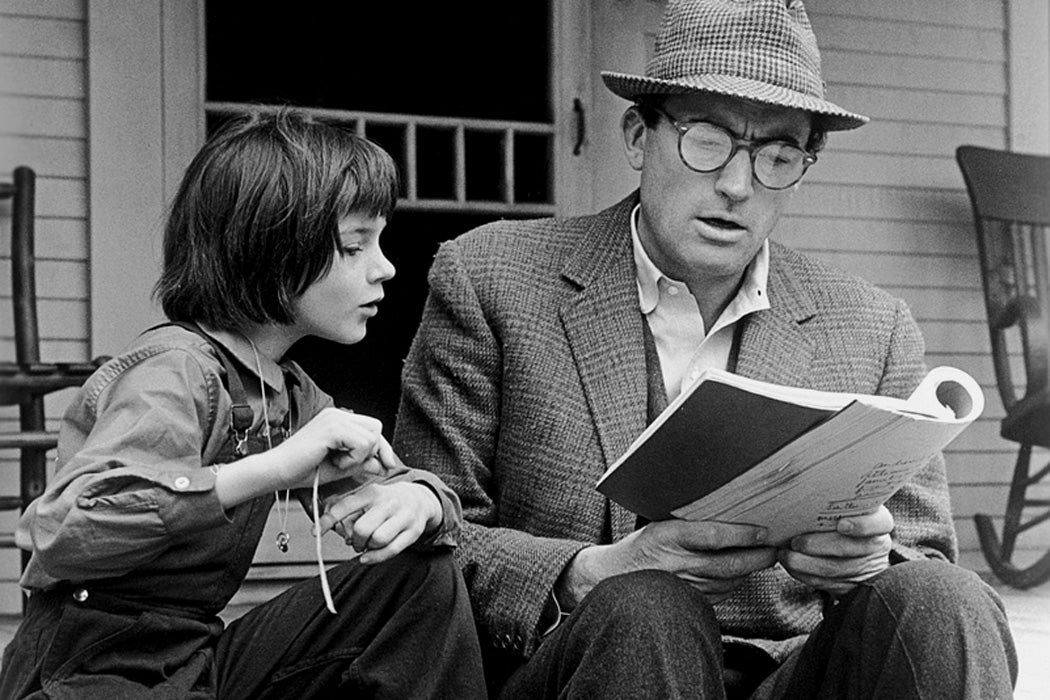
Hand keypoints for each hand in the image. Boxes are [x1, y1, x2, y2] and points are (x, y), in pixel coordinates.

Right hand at [271, 407, 390, 488]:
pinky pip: (362, 443)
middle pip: (376, 428)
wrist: (277, 472)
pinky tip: (335, 462)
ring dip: (359, 457)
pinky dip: (353, 459)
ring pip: (372, 437)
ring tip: (338, 463)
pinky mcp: (332, 428)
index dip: (382, 448)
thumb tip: (384, 464)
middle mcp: (337, 414)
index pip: (373, 428)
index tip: (386, 465)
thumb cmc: (304, 470)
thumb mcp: (341, 467)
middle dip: (373, 451)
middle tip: (349, 464)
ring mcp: (334, 418)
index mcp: (338, 419)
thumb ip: (362, 463)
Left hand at [315, 482, 441, 563]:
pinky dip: (376, 558)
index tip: (315, 532)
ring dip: (367, 549)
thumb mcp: (369, 498)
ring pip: (378, 540)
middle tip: (356, 542)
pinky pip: (391, 550)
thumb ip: (350, 512)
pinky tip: (368, 557)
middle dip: (355, 540)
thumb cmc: (386, 503)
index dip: (327, 520)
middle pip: (362, 528)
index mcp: (372, 492)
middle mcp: (388, 502)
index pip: (345, 506)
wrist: (420, 498)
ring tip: (367, 546)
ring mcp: (403, 516)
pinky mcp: (413, 531)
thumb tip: (330, 531)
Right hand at [561, 519, 775, 606]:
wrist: (611, 577)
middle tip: (776, 548)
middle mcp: (677, 563)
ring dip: (749, 571)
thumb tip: (726, 508)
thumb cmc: (639, 546)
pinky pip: (720, 595)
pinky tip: (741, 574)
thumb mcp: (658, 524)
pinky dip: (734, 584)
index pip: (714, 536)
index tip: (764, 530)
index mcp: (668, 536)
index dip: (743, 534)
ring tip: (765, 558)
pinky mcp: (687, 602)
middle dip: (758, 556)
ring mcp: (682, 587)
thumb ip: (688, 522)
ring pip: (728, 582)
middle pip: (729, 564)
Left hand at [777, 506, 893, 596]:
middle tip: (796, 542)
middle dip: (819, 546)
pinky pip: (827, 583)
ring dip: (806, 563)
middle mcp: (876, 545)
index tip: (841, 524)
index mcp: (879, 522)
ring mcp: (866, 567)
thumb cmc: (842, 517)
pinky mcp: (851, 585)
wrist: (853, 548)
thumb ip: (833, 502)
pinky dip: (805, 575)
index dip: (862, 525)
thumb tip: (800, 492)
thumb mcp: (846, 506)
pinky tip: (790, 566)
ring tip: (785, 554)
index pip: (879, 523)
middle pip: (850, 548)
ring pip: (836, 569)